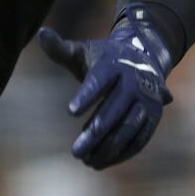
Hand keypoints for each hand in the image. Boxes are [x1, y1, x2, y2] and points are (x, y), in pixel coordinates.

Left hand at [36, 5, 174, 169]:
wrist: (143, 57)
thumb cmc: (103, 58)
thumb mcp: (82, 51)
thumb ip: (60, 48)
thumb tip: (41, 33)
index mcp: (115, 63)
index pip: (100, 80)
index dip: (86, 95)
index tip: (70, 112)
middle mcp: (134, 81)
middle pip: (115, 109)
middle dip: (95, 133)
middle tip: (75, 152)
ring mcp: (147, 100)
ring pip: (129, 127)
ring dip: (109, 147)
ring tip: (87, 161)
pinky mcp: (153, 116)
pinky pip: (141, 138)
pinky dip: (123, 153)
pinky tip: (103, 162)